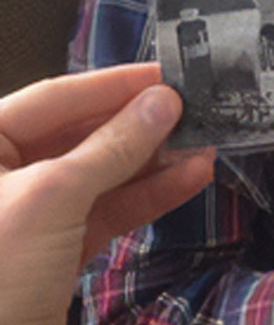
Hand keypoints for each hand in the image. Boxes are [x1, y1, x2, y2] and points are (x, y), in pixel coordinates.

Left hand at [0, 64, 214, 324]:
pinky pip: (109, 209)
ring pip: (103, 172)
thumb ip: (113, 145)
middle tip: (191, 109)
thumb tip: (164, 101)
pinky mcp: (58, 250)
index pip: (55, 98)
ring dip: (154, 161)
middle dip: (139, 125)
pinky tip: (190, 179)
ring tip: (203, 144)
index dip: (113, 84)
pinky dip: (149, 196)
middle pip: (83, 133)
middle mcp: (6, 173)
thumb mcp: (54, 196)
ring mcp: (34, 213)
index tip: (165, 73)